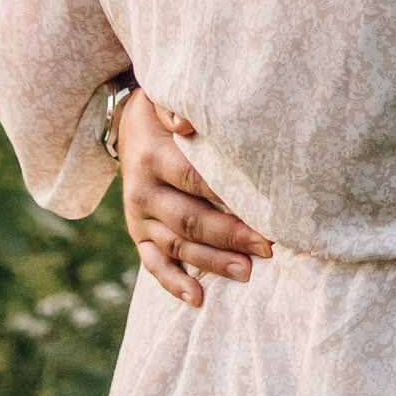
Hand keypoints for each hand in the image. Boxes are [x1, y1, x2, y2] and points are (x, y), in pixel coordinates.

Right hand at [119, 86, 270, 307]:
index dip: (229, 197)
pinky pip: (153, 264)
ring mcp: (139, 218)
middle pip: (190, 218)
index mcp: (153, 158)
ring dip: (212, 261)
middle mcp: (142, 191)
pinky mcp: (139, 235)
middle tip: (268, 247)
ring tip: (247, 272)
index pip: (195, 180)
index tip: (265, 210)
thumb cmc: (161, 112)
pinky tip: (198, 298)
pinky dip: (173, 283)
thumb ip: (175, 105)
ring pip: (177, 245)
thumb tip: (186, 122)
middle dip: (230, 235)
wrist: (127, 127)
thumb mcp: (162, 98)